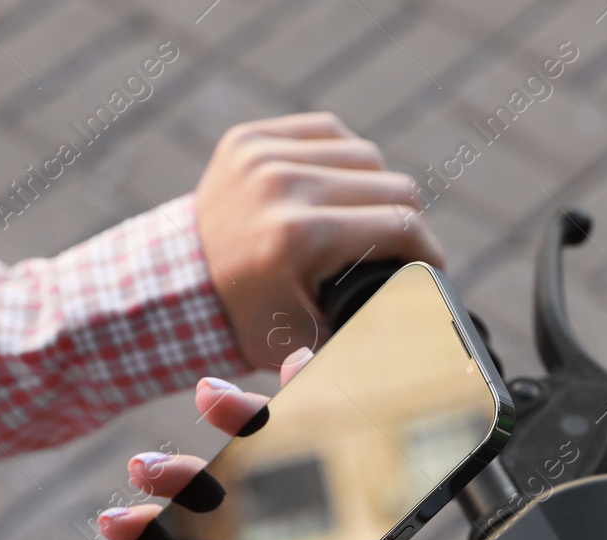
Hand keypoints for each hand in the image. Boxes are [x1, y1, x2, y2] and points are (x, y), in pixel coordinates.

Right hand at [97, 349, 398, 539]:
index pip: (339, 482)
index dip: (330, 420)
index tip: (309, 364)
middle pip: (270, 472)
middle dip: (242, 424)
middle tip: (215, 397)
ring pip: (210, 496)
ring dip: (177, 470)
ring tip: (145, 470)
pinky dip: (138, 523)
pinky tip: (117, 522)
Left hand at [194, 111, 445, 373]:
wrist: (172, 289)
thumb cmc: (247, 323)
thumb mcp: (311, 339)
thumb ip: (367, 327)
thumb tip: (422, 312)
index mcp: (298, 235)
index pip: (400, 225)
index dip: (430, 249)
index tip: (433, 268)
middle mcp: (282, 184)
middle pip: (392, 185)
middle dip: (406, 222)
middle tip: (400, 250)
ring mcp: (263, 155)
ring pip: (366, 154)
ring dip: (376, 188)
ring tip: (367, 220)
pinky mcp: (249, 139)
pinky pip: (327, 133)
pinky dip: (342, 160)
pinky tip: (339, 189)